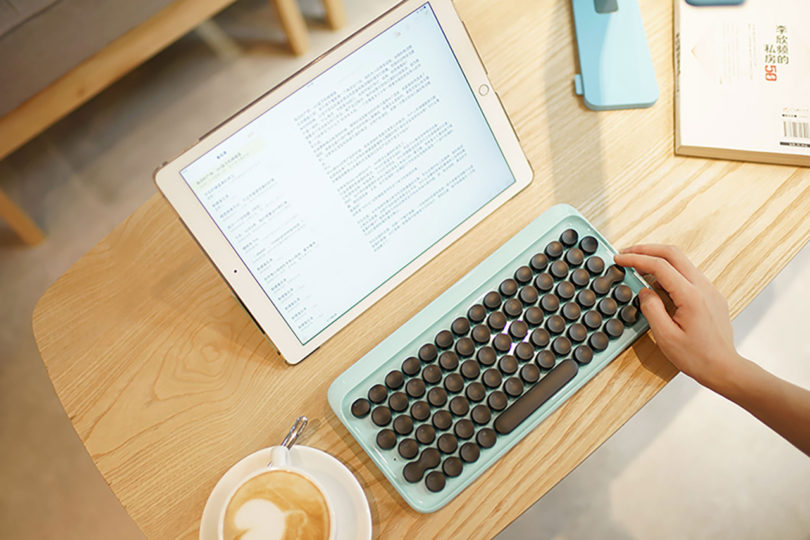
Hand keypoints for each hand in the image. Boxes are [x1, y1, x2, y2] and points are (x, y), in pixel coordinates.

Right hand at [613, 245, 741, 390]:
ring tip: (638, 266)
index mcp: (691, 296)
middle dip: (646, 250)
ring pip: (681, 262)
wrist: (724, 368)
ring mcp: (709, 290)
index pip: (660, 266)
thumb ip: (651, 309)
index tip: (620, 259)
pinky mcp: (710, 296)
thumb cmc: (697, 357)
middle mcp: (703, 287)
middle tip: (626, 253)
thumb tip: (644, 290)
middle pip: (673, 254)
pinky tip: (656, 283)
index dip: (636, 259)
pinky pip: (688, 275)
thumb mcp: (665, 336)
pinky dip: (669, 272)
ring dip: (658, 259)